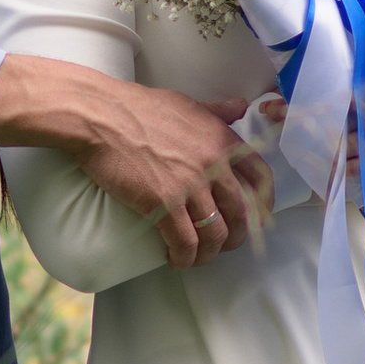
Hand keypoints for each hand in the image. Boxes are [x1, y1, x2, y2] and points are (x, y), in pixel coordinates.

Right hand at [80, 80, 271, 265]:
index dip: (263, 205)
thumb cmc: (139, 107)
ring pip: (215, 234)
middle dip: (236, 237)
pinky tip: (176, 260)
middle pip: (241, 214)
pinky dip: (184, 258)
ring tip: (197, 257)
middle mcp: (214, 164)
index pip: (261, 178)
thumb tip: (240, 106)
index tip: (257, 220)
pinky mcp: (164, 204)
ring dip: (208, 253)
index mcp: (223, 140)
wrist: (100, 116)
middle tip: (223, 244)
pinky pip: (185, 242)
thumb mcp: (188, 103)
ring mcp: (190, 185)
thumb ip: (217, 110)